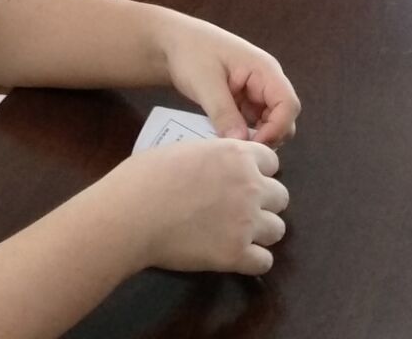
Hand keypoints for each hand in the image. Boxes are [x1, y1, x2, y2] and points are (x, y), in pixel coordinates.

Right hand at [104, 138, 287, 275]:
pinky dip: (252, 261)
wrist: (131, 214)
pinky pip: (264, 262)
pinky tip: (234, 256)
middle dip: (263, 203)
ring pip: (278, 229)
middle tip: (238, 210)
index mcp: (237, 154)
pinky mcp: (236, 254)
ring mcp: (246, 221)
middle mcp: (251, 185)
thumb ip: (212, 157)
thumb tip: (215, 166)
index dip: (258, 173)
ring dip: (260, 232)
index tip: (241, 182)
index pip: (272, 163)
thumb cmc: (146, 177)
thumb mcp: (185, 149)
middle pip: (281, 196)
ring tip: (237, 235)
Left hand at [161, 17, 300, 145]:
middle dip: (268, 137)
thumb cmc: (191, 53)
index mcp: (265, 70)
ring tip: (229, 147)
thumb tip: (241, 143)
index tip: (251, 147)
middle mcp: (266, 82)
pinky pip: (251, 124)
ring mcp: (255, 93)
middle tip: (239, 151)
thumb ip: (224, 113)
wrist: (172, 43)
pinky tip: (224, 140)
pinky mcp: (243, 102)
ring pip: (269, 124)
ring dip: (254, 138)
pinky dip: (242, 135)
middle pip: (284, 117)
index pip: (288, 105)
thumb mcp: (205, 83)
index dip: (276, 129)